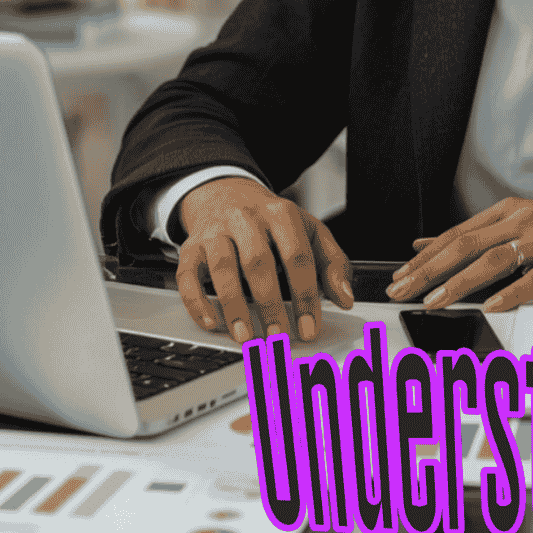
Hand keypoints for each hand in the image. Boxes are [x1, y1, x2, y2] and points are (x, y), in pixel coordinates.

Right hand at [176, 177, 352, 343]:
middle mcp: (247, 220)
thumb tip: (345, 298)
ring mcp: (216, 232)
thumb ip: (332, 263)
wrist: (227, 193)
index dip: (305, 295)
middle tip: (279, 337)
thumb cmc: (273, 222)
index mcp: (282, 214)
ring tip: (247, 338)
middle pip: (259, 262)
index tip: (310, 327)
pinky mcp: (192, 248)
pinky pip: (188, 274)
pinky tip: (210, 322)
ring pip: (223, 267)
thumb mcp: (309, 231)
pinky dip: (197, 301)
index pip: (298, 256)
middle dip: (270, 304)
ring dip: (234, 306)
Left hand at [387, 192, 532, 313]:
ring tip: (434, 302)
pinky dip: (510, 292)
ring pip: (492, 260)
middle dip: (428, 270)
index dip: (426, 256)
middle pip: (466, 245)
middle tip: (400, 290)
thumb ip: (495, 234)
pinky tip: (491, 305)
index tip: (400, 274)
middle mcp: (528, 220)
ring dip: (457, 283)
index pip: (459, 233)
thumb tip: (444, 245)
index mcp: (517, 210)